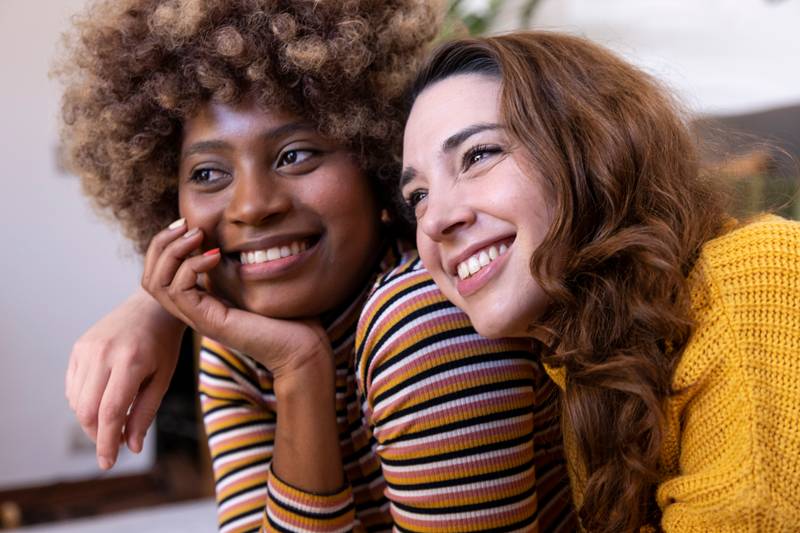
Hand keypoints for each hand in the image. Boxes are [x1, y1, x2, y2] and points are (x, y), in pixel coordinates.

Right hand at [66, 288, 185, 469]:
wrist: (152, 307)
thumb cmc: (163, 344)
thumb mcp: (163, 379)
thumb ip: (146, 412)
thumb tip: (133, 447)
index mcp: (130, 362)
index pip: (111, 412)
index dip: (107, 442)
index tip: (108, 463)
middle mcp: (103, 354)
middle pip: (87, 411)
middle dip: (98, 434)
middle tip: (114, 442)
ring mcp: (87, 349)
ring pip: (76, 401)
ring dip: (91, 419)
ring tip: (115, 415)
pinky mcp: (78, 348)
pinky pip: (73, 387)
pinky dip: (83, 401)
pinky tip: (103, 397)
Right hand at [141, 223, 333, 383]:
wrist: (303, 347)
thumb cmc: (287, 315)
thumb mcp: (253, 280)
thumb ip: (234, 263)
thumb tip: (225, 235)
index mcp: (202, 301)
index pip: (160, 272)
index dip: (167, 244)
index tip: (189, 224)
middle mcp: (194, 311)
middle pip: (150, 276)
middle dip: (162, 243)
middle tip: (185, 224)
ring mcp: (199, 318)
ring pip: (156, 283)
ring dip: (173, 252)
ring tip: (197, 235)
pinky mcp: (209, 322)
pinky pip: (178, 291)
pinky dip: (190, 267)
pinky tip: (215, 256)